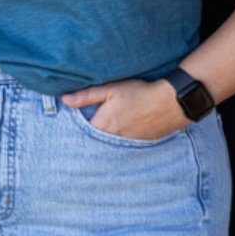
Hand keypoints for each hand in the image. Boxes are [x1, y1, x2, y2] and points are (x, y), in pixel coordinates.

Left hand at [62, 77, 187, 140]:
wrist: (169, 103)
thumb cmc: (138, 93)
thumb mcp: (109, 89)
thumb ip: (86, 96)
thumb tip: (64, 100)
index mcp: (104, 126)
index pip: (82, 133)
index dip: (75, 128)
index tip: (68, 125)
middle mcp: (115, 139)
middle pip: (95, 141)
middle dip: (88, 137)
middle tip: (82, 130)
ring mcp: (129, 143)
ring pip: (110, 144)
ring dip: (104, 139)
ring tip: (100, 131)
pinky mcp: (140, 144)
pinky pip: (123, 146)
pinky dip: (118, 141)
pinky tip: (118, 133)